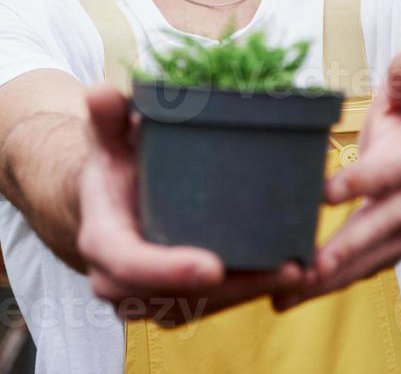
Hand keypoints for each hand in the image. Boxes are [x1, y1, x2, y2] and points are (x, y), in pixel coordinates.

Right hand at [77, 83, 303, 325]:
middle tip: (286, 269)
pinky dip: (250, 295)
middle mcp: (118, 282)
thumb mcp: (108, 137)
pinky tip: (289, 278)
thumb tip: (101, 91)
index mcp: (102, 241)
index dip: (170, 270)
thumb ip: (107, 117)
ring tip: (299, 272)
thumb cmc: (114, 164)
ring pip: (203, 307)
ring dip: (252, 294)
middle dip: (233, 288)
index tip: (213, 266)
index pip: (131, 264)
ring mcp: (146, 301)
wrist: (106, 203)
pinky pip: (212, 308)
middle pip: (179, 295)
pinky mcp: (172, 306)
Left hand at [272, 49, 400, 310]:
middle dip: (339, 253)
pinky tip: (282, 300)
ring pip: (361, 266)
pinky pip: (353, 278)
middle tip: (303, 268)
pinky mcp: (385, 256)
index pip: (380, 177)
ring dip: (324, 284)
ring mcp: (398, 238)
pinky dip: (321, 291)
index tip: (324, 194)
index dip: (355, 184)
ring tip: (282, 295)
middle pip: (371, 234)